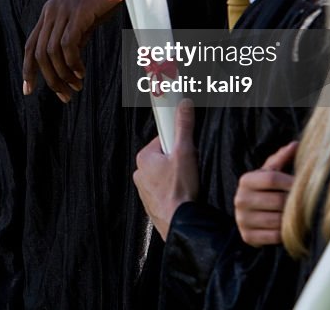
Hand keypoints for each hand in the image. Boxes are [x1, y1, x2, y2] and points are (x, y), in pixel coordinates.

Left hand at [23, 0, 124, 101]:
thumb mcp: (85, 15)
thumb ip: (76, 35)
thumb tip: (71, 60)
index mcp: (50, 12)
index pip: (31, 45)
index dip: (28, 69)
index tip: (29, 90)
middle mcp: (52, 11)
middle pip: (39, 53)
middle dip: (49, 79)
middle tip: (64, 96)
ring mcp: (64, 10)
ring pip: (51, 52)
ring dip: (63, 75)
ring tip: (76, 87)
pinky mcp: (78, 11)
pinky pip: (68, 44)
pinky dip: (72, 63)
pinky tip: (81, 72)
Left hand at [133, 99, 198, 239]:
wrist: (181, 224)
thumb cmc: (180, 190)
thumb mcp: (185, 153)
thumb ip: (183, 126)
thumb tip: (184, 105)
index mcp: (143, 158)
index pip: (163, 140)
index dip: (178, 144)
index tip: (185, 149)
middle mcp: (140, 174)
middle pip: (165, 158)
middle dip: (179, 161)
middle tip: (189, 169)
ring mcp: (145, 190)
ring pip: (165, 175)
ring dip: (177, 177)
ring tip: (187, 184)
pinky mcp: (153, 204)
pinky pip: (165, 190)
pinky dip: (175, 191)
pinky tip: (184, 195)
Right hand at [234, 141, 296, 246]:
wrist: (249, 215)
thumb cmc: (265, 190)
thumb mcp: (269, 173)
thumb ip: (281, 159)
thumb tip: (296, 145)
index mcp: (246, 180)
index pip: (272, 178)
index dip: (291, 182)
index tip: (306, 186)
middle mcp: (240, 199)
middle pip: (277, 201)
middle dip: (295, 204)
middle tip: (308, 205)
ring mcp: (242, 219)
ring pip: (278, 220)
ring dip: (293, 220)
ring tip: (301, 217)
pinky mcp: (247, 236)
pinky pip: (275, 236)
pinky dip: (286, 234)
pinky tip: (291, 229)